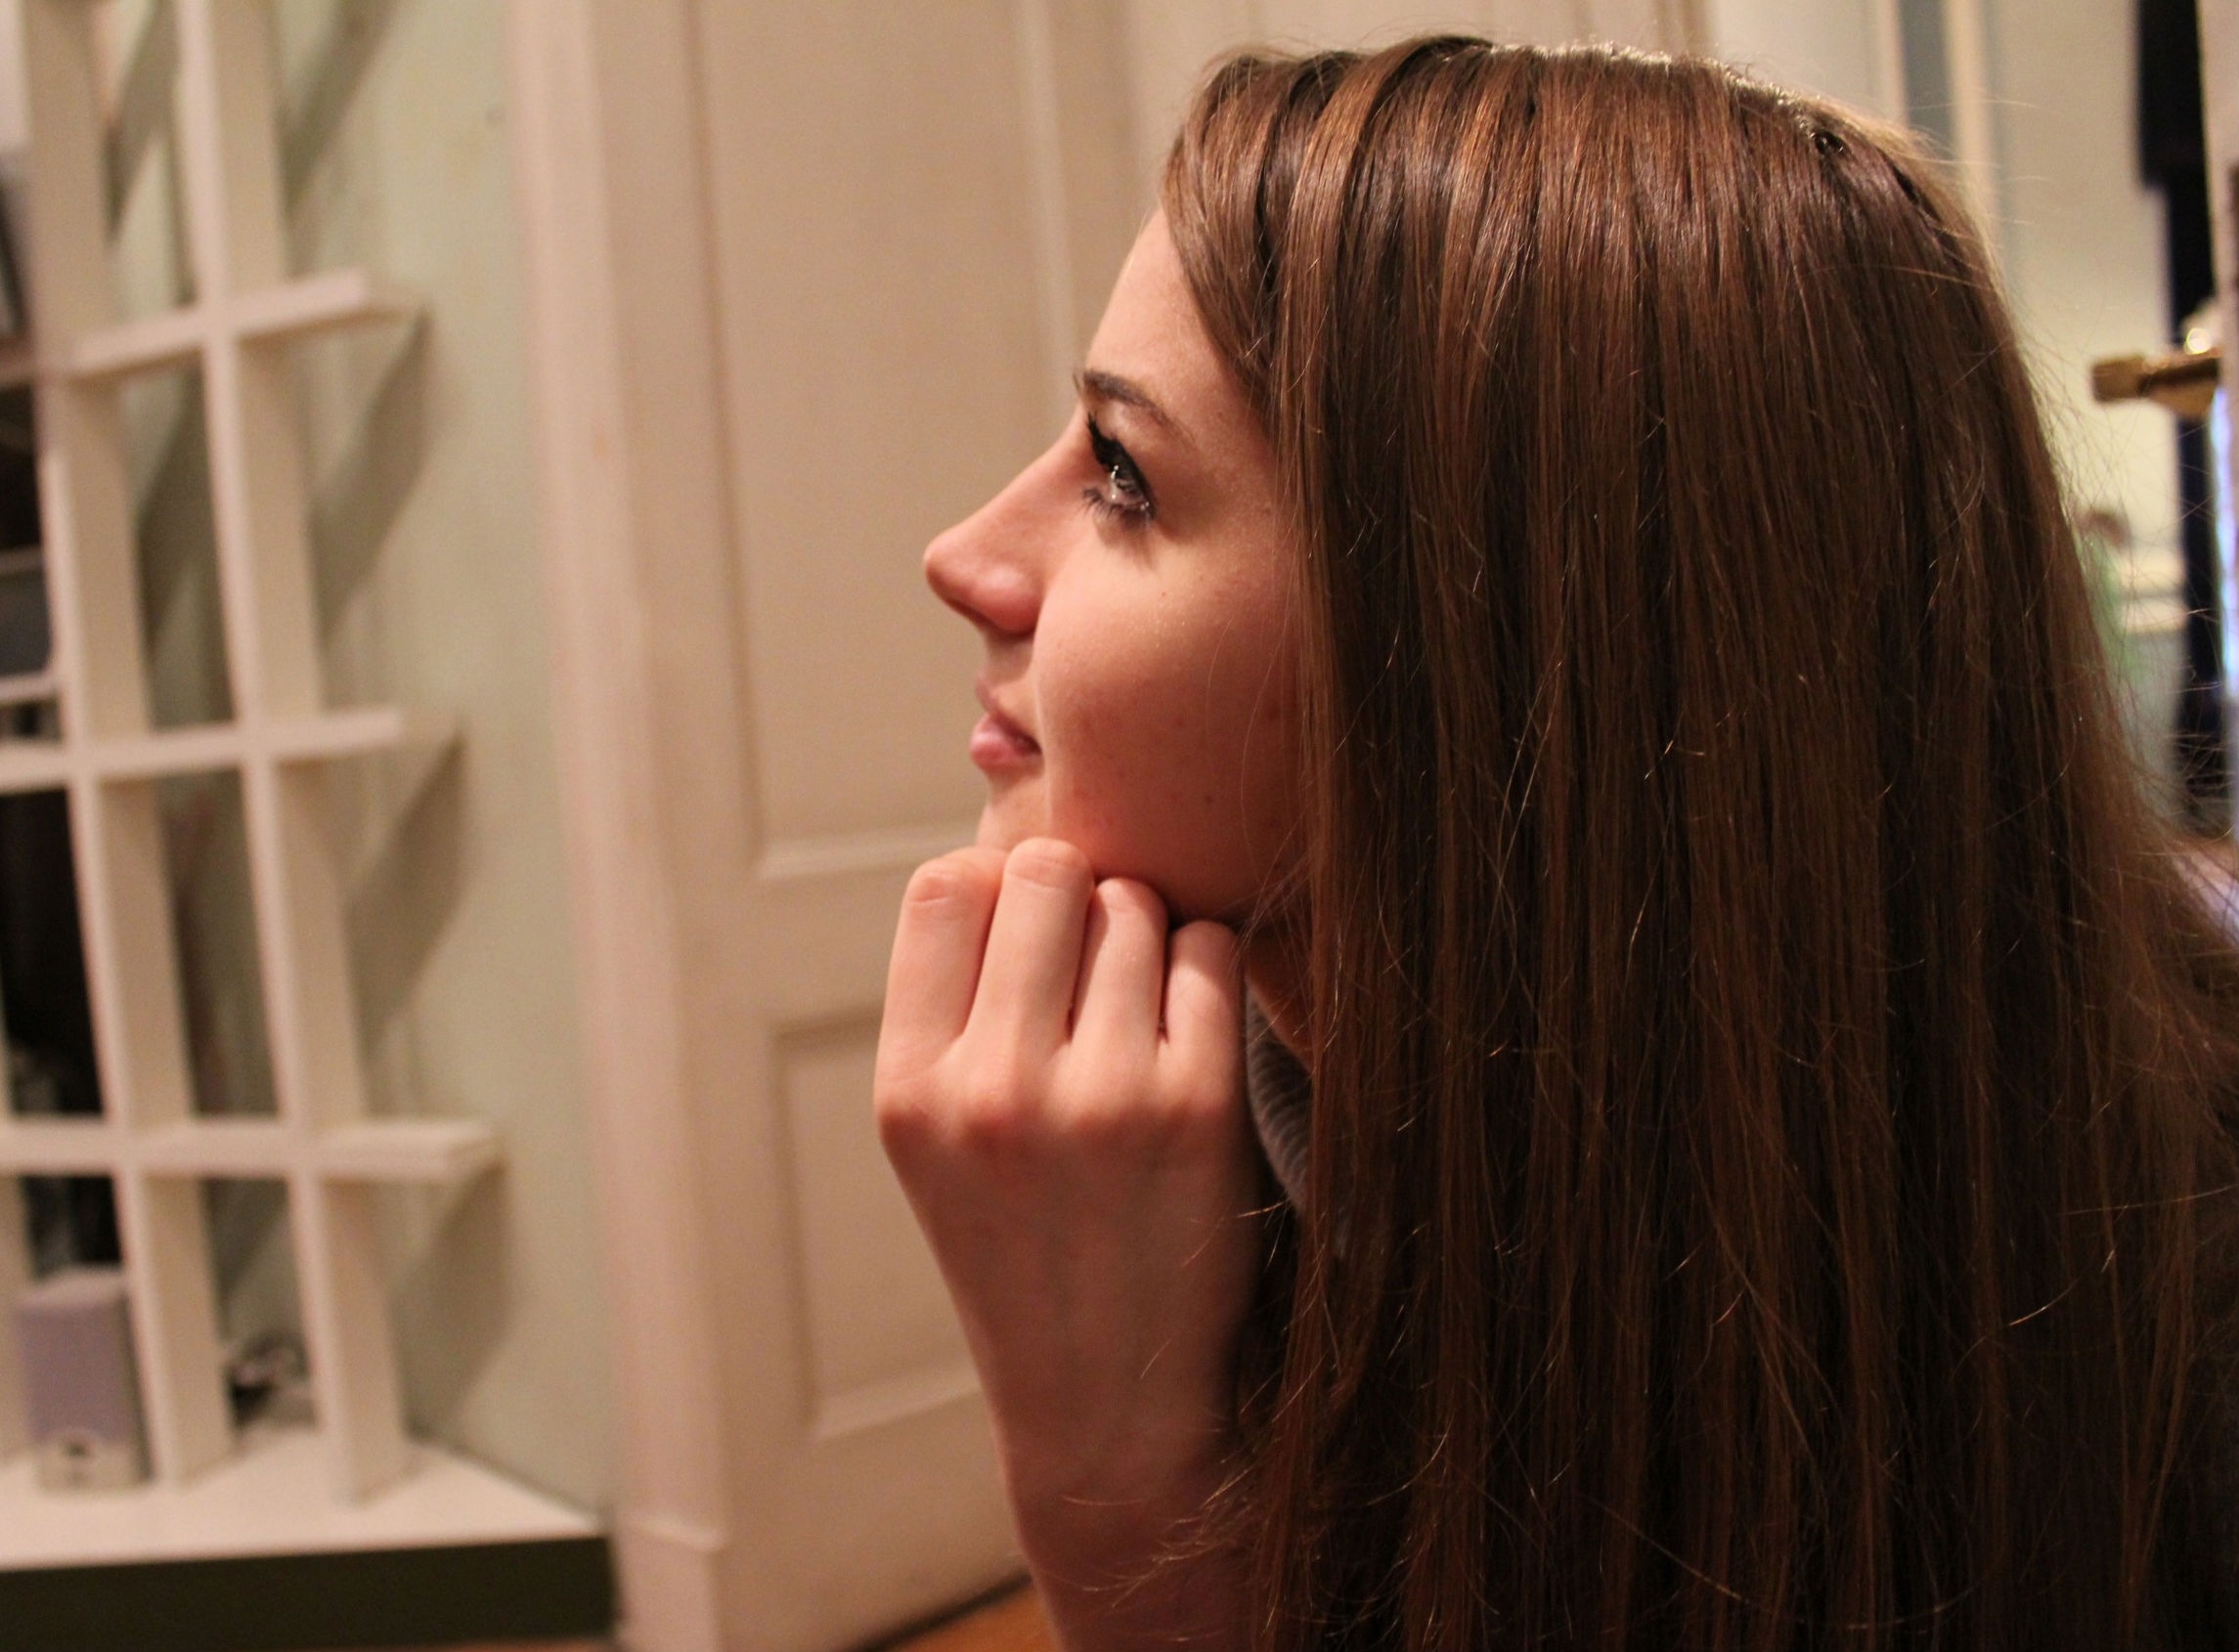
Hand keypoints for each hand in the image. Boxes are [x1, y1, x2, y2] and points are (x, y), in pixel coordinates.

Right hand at [875, 839, 1258, 1644]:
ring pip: (1135, 904)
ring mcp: (1099, 1096)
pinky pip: (1210, 952)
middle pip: (1046, 873)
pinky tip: (1191, 1035)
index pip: (944, 886)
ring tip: (1139, 1017)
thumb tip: (1011, 848)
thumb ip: (956, 1004)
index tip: (1027, 937)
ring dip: (1148, 936)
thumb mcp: (939, 1139)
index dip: (996, 889)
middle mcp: (991, 1088)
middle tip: (1094, 973)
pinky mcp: (1198, 1108)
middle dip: (1079, 900)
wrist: (1108, 1407)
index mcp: (909, 1090)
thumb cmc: (1024, 1249)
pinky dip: (1207, 973)